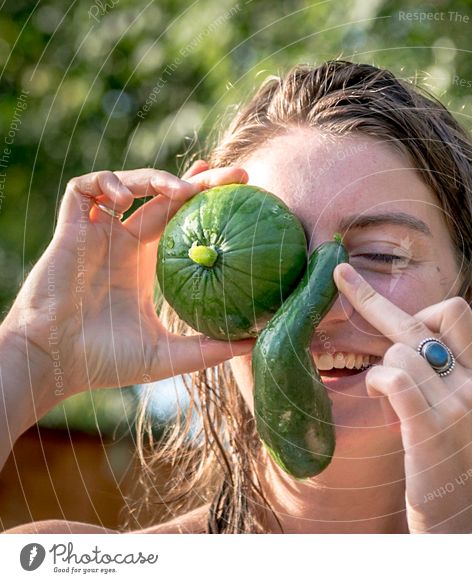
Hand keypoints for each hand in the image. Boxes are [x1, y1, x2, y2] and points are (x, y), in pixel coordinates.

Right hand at [1, 161, 255, 418]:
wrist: (55, 363)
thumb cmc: (106, 362)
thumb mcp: (169, 356)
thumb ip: (210, 349)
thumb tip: (257, 345)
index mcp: (147, 263)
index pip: (183, 220)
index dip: (207, 202)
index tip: (240, 192)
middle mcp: (124, 242)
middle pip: (166, 196)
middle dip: (200, 180)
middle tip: (237, 175)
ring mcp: (97, 232)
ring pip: (129, 182)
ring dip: (156, 178)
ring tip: (183, 190)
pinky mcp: (70, 228)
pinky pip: (84, 188)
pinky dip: (107, 183)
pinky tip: (125, 202)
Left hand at [333, 262, 471, 532]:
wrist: (468, 527)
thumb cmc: (461, 477)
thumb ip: (462, 388)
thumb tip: (438, 360)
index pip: (455, 314)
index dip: (418, 304)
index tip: (383, 303)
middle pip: (423, 320)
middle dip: (372, 300)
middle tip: (338, 275)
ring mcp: (456, 405)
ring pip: (401, 350)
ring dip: (380, 367)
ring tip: (383, 395)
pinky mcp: (431, 429)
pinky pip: (395, 378)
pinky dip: (378, 381)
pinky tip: (377, 394)